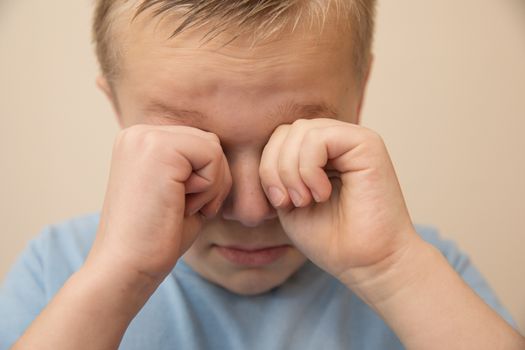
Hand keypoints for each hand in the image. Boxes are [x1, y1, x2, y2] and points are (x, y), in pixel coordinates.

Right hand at [88, 124, 231, 283]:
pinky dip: (210, 189)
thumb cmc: (156, 238)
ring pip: (214, 148)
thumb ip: (195, 165)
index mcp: (140, 141)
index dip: (206, 180)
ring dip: (211, 186)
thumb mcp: (179, 192)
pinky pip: (213, 156)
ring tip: (181, 208)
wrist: (126, 267)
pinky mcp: (158, 148)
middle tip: (185, 209)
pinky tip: (183, 206)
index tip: (182, 207)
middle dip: (212, 181)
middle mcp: (139, 132)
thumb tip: (231, 150)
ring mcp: (145, 137)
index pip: (199, 144)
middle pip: (209, 143)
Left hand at [260, 118, 415, 286]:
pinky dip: (309, 168)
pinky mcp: (367, 144)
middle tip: (289, 202)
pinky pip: (319, 138)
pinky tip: (321, 193)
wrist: (368, 264)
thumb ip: (277, 172)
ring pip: (301, 130)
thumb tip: (258, 147)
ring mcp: (353, 140)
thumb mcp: (288, 201)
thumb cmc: (330, 239)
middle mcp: (338, 141)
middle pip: (287, 130)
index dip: (268, 167)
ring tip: (306, 200)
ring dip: (291, 170)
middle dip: (275, 168)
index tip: (279, 202)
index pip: (280, 138)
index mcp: (320, 154)